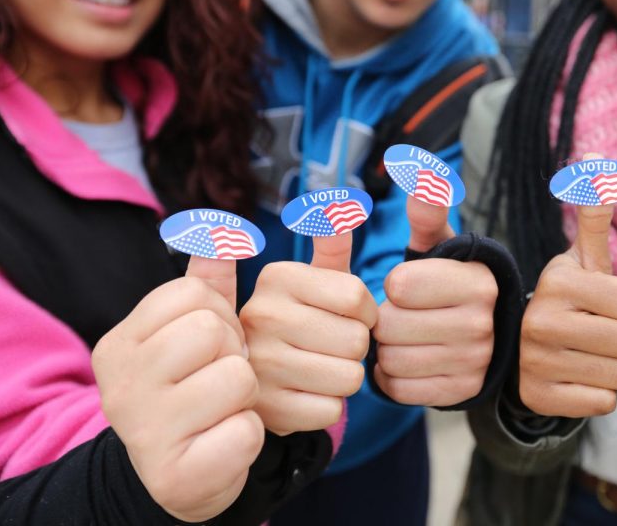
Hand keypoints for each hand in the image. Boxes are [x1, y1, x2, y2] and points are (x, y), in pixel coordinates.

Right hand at [92, 257, 262, 522]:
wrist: (179, 474)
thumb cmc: (192, 390)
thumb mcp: (189, 333)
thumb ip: (204, 283)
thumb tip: (221, 226)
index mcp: (121, 342)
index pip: (192, 295)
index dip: (220, 317)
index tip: (211, 345)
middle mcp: (122, 383)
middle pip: (212, 330)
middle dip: (234, 354)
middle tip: (220, 379)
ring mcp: (144, 430)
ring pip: (237, 378)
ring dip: (245, 396)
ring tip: (222, 409)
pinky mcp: (177, 473)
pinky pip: (247, 431)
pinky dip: (248, 435)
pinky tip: (224, 440)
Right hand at [240, 232, 375, 434]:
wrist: (251, 379)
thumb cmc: (299, 323)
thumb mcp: (311, 281)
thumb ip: (330, 245)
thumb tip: (343, 205)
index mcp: (277, 278)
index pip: (358, 298)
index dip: (365, 313)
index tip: (346, 317)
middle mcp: (261, 316)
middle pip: (357, 340)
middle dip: (354, 348)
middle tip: (329, 347)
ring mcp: (260, 365)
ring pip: (349, 378)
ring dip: (344, 378)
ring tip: (318, 369)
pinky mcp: (267, 410)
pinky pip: (332, 409)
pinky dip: (327, 406)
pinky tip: (306, 395)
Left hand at [373, 197, 496, 405]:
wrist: (482, 332)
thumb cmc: (445, 281)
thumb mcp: (438, 244)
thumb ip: (426, 210)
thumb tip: (422, 173)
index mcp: (478, 281)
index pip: (401, 285)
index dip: (393, 285)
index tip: (405, 285)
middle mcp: (482, 323)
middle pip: (391, 327)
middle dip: (384, 319)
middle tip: (399, 314)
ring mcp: (475, 362)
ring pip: (393, 360)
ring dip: (386, 350)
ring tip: (402, 336)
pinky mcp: (461, 392)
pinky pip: (400, 389)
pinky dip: (392, 377)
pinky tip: (407, 359)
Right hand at [519, 200, 616, 417]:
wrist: (524, 346)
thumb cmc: (572, 298)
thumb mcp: (582, 258)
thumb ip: (596, 216)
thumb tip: (598, 157)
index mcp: (560, 282)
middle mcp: (542, 322)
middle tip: (613, 332)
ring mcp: (537, 362)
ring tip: (598, 352)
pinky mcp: (540, 397)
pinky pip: (604, 403)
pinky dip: (601, 392)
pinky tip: (583, 375)